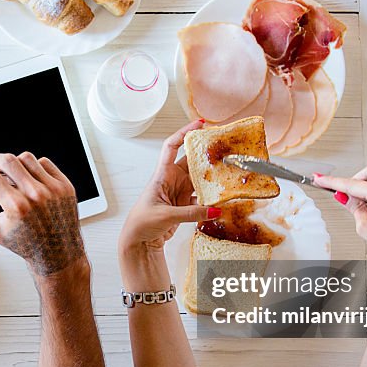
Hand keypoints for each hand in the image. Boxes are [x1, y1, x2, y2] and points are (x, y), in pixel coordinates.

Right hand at [0, 152, 84, 276]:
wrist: (56, 252)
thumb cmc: (25, 243)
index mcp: (17, 207)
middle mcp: (36, 195)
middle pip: (7, 160)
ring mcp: (53, 189)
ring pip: (26, 158)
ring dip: (14, 164)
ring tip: (12, 178)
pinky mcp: (64, 185)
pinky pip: (44, 163)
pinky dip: (34, 168)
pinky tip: (30, 181)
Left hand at [119, 120, 218, 253]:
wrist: (139, 241)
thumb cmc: (141, 223)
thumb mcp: (166, 215)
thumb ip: (192, 213)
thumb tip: (214, 210)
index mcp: (162, 175)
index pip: (172, 146)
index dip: (184, 133)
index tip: (200, 124)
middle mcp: (171, 180)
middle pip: (191, 161)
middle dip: (206, 154)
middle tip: (223, 147)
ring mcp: (179, 192)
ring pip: (198, 179)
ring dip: (211, 177)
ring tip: (227, 172)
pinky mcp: (184, 205)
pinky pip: (201, 197)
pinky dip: (210, 198)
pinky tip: (220, 199)